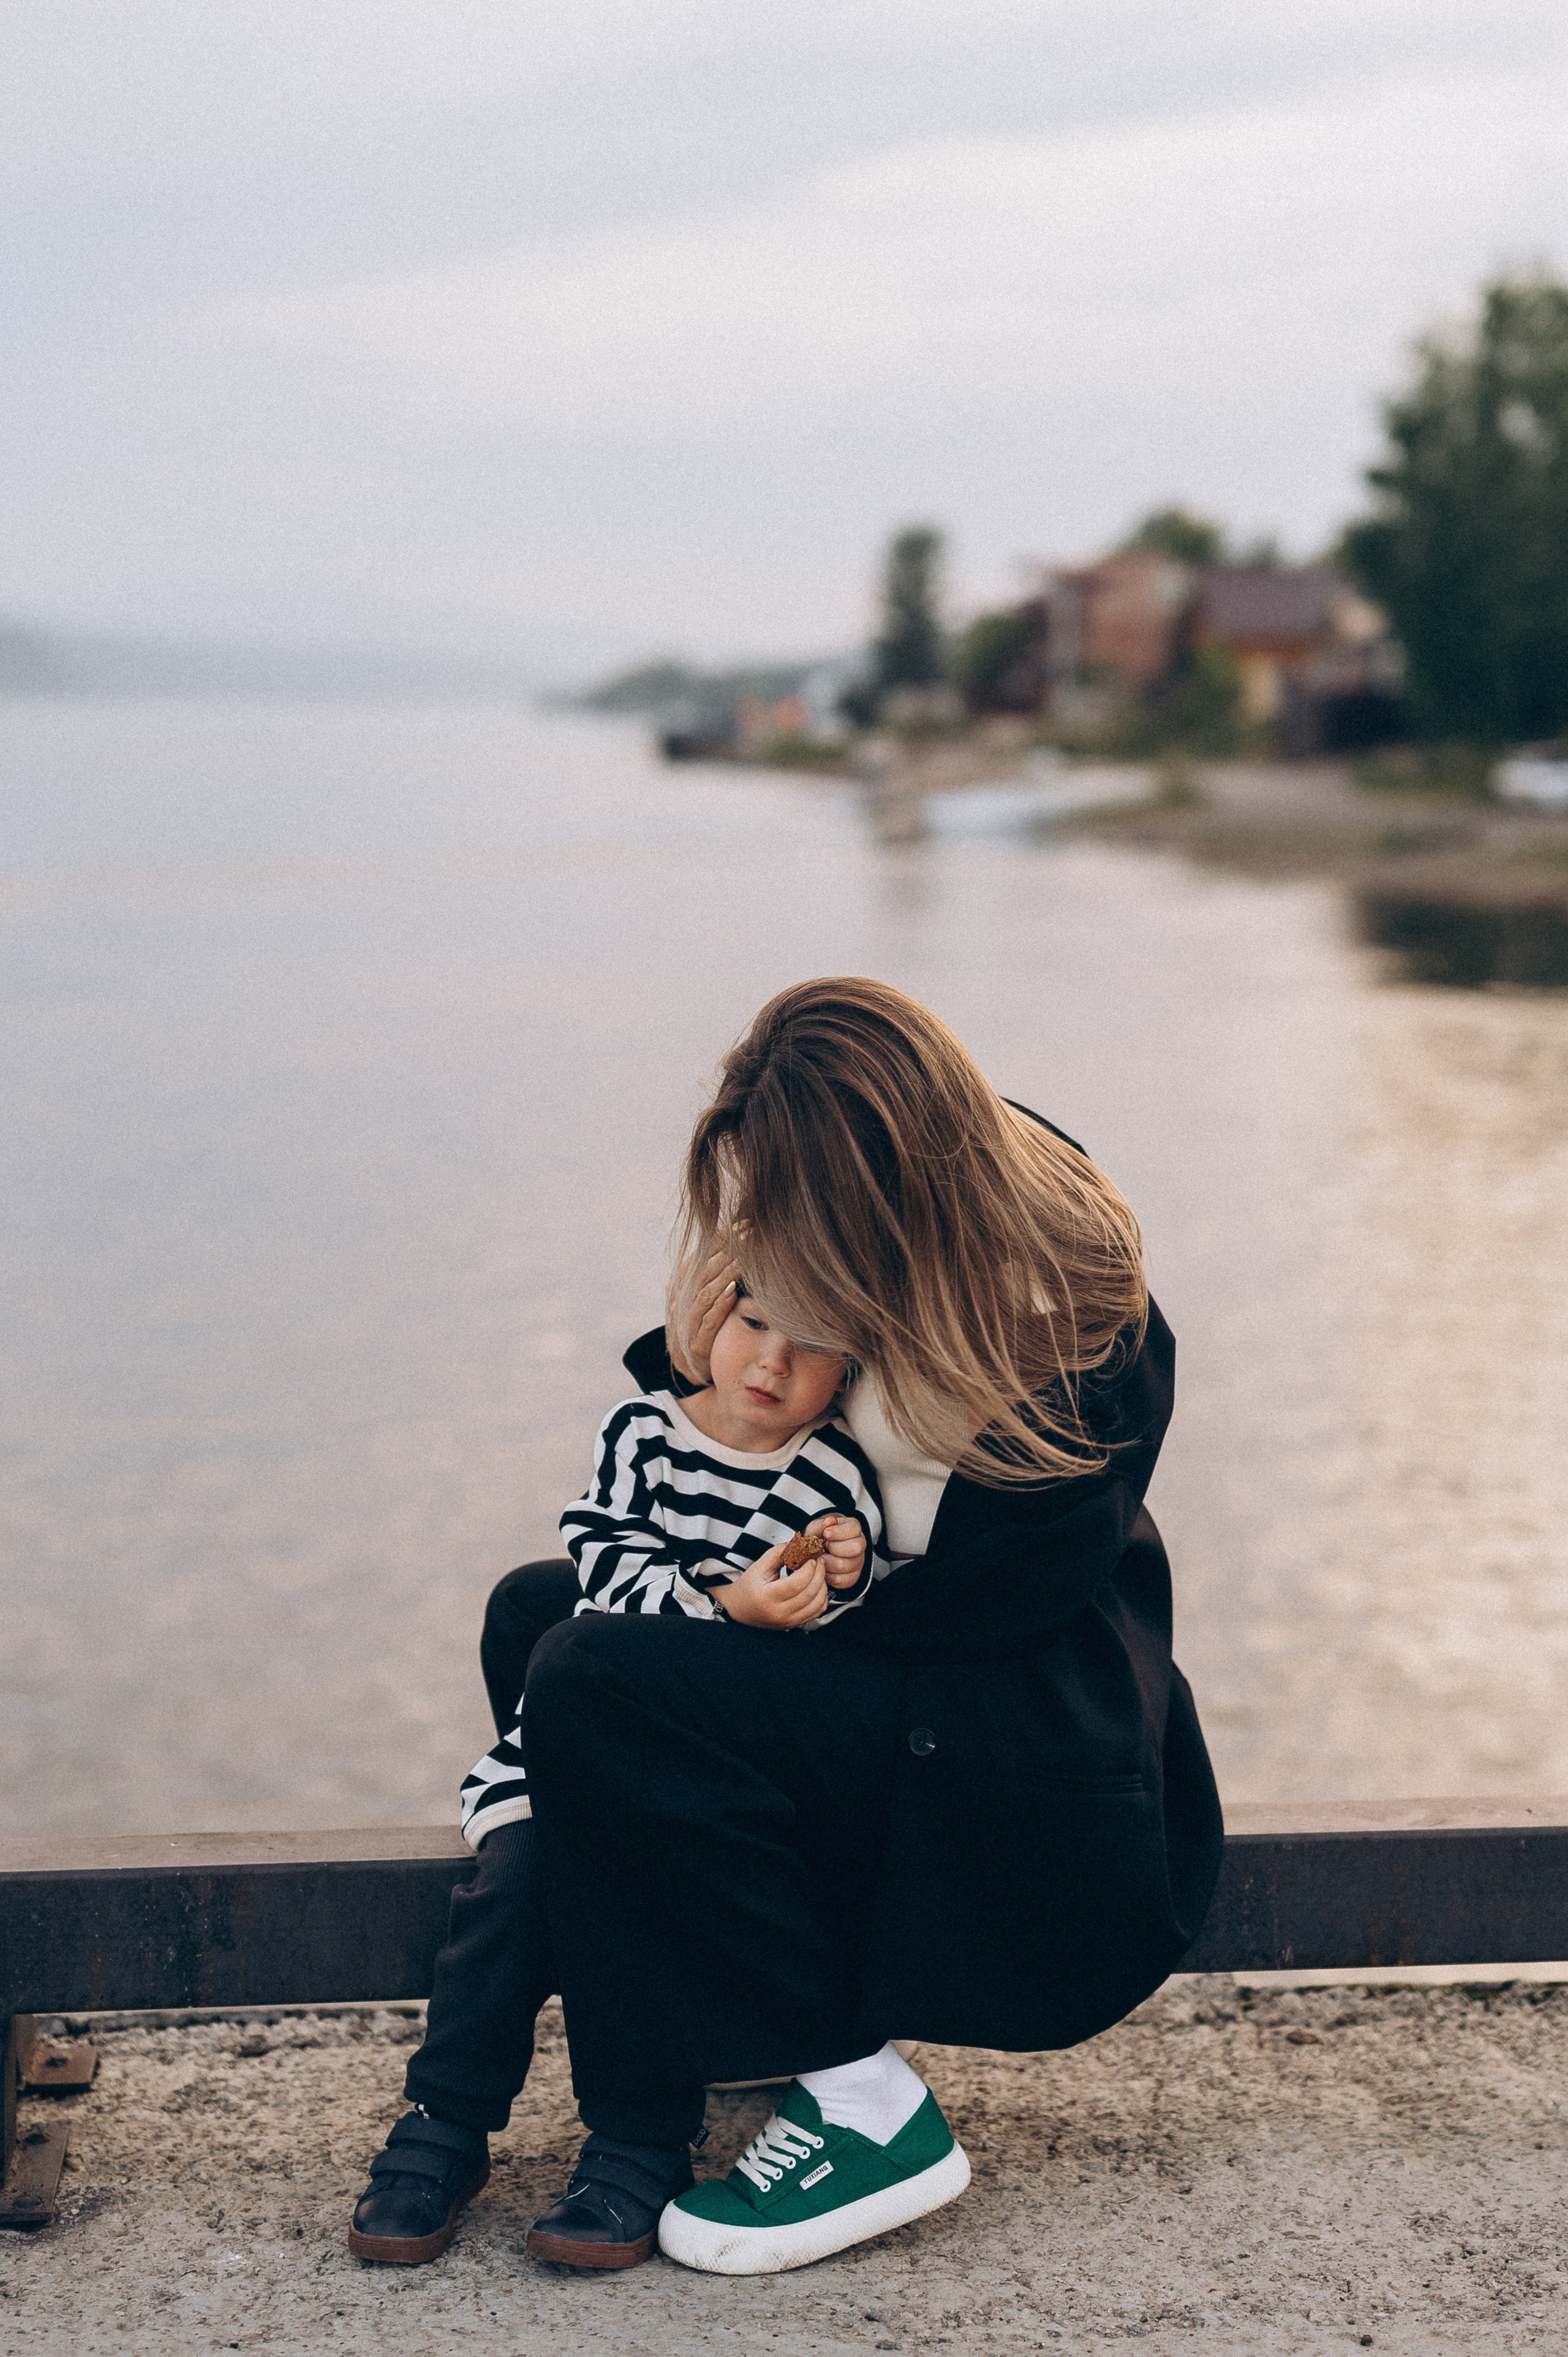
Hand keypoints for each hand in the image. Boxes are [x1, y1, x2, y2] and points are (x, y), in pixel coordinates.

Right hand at [672, 1244, 740, 1385]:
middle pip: (701, 1272)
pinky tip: (734, 1292)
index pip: (700, 1257)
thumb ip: (713, 1275)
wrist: (690, 1368)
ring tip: (742, 1260)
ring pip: (703, 1294)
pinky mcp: (697, 1343)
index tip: (741, 1225)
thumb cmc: (703, 1327)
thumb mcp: (705, 1299)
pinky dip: (720, 1305)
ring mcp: (687, 1324)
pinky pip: (707, 1321)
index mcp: (683, 1288)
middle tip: (746, 1236)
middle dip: (725, 1251)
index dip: (719, 1240)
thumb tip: (728, 1245)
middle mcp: (681, 1303)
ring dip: (723, 1276)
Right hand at [718, 1532, 829, 1628]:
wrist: (740, 1609)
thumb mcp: (758, 1567)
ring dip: (823, 1586)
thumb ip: (778, 1553)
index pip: (796, 1583)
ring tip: (818, 1573)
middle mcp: (779, 1613)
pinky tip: (817, 1587)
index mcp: (767, 1597)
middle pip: (810, 1594)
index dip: (808, 1569)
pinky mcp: (794, 1624)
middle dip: (819, 1574)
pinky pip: (816, 1613)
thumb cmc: (748, 1588)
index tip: (810, 1558)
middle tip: (819, 1561)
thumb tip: (798, 1545)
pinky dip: (821, 1599)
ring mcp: (788, 1621)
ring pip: (817, 1605)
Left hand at [819, 1514, 866, 1589]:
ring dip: (828, 1563)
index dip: (839, 1532)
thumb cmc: (820, 1537)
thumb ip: (822, 1524)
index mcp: (853, 1529)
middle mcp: (860, 1545)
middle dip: (834, 1548)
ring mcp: (858, 1562)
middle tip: (824, 1546)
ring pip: (845, 1566)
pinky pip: (840, 1580)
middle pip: (855, 1548)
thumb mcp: (817, 1527)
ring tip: (822, 1557)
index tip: (826, 1533)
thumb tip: (829, 1521)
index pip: (854, 1529)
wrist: (817, 1551)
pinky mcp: (852, 1577)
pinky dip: (828, 1576)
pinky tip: (825, 1568)